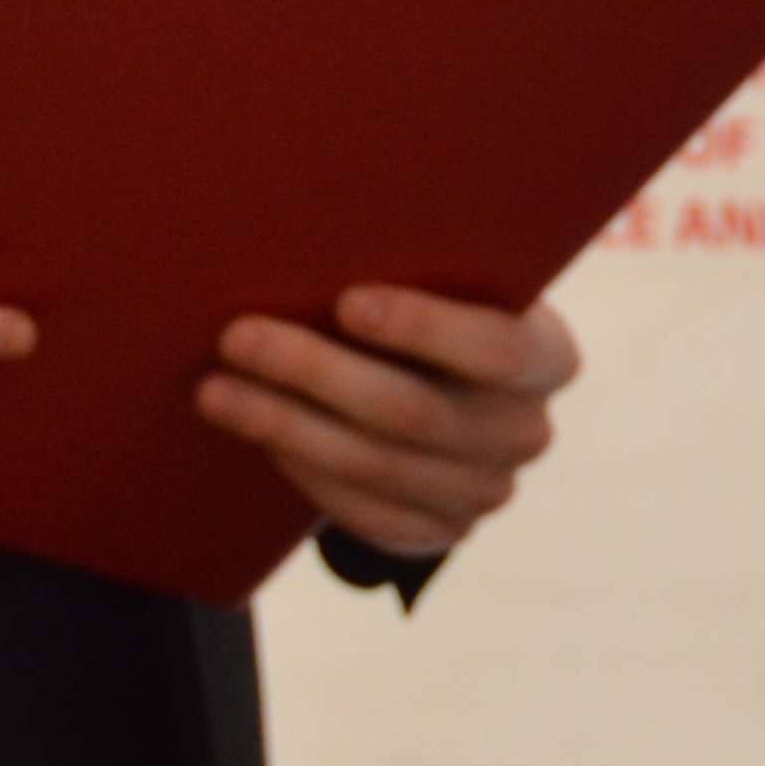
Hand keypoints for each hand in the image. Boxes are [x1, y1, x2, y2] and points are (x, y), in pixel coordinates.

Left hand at [198, 286, 581, 558]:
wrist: (443, 382)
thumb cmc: (432, 299)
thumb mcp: (447, 276)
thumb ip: (415, 261)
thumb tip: (316, 232)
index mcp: (548, 356)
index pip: (496, 349)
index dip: (424, 328)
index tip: (345, 301)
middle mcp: (527, 432)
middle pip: (415, 412)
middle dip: (316, 372)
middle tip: (238, 336)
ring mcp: (487, 492)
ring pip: (375, 466)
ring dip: (286, 426)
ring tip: (217, 389)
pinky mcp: (440, 533)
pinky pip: (365, 515)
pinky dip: (304, 471)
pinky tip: (256, 434)